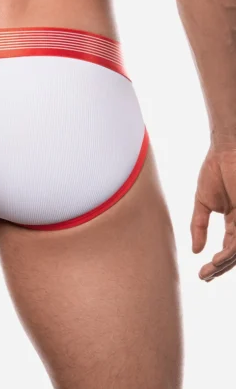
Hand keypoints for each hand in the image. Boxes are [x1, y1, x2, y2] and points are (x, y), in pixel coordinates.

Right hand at [191, 145, 235, 281]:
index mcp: (235, 222)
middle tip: (205, 276)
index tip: (202, 273)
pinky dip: (230, 252)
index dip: (217, 263)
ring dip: (225, 263)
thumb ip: (199, 226)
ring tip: (210, 270)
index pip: (229, 249)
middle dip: (220, 267)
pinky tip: (218, 258)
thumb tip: (196, 250)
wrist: (225, 151)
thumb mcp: (203, 203)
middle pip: (235, 254)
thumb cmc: (215, 171)